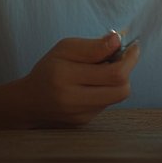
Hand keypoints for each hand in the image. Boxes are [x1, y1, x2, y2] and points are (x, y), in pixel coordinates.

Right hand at [16, 31, 140, 126]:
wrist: (28, 102)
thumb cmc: (48, 70)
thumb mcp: (65, 49)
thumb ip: (93, 46)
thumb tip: (118, 40)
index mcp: (65, 76)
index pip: (114, 73)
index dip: (130, 58)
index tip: (133, 46)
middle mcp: (73, 100)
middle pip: (121, 89)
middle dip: (127, 71)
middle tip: (120, 58)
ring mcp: (80, 115)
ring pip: (117, 97)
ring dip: (118, 81)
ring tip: (104, 71)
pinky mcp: (84, 122)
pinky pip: (107, 104)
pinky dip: (107, 91)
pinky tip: (94, 84)